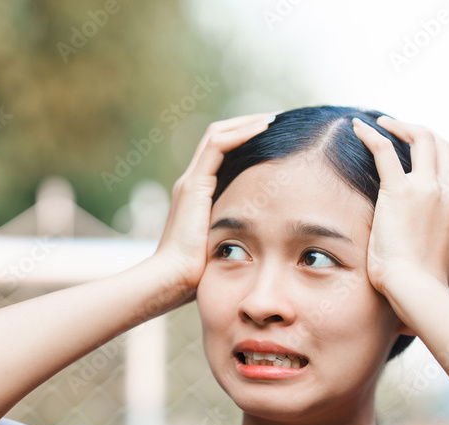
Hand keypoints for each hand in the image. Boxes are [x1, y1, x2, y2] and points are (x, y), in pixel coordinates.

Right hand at [151, 111, 277, 296]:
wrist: (171, 281)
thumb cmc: (198, 275)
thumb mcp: (224, 247)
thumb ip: (238, 236)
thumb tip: (266, 242)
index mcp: (197, 195)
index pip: (220, 153)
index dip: (245, 139)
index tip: (273, 137)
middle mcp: (191, 183)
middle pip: (218, 138)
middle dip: (247, 125)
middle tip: (276, 120)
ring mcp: (190, 182)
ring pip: (217, 135)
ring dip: (246, 124)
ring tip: (272, 119)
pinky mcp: (193, 186)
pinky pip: (216, 146)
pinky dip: (239, 134)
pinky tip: (262, 129)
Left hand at [351, 115, 448, 296]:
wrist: (418, 291)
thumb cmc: (433, 286)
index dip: (438, 158)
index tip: (419, 157)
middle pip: (442, 145)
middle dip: (422, 132)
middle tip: (401, 130)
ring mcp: (428, 188)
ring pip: (422, 138)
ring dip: (402, 126)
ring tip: (383, 123)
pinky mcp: (399, 192)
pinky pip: (384, 150)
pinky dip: (372, 134)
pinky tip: (359, 127)